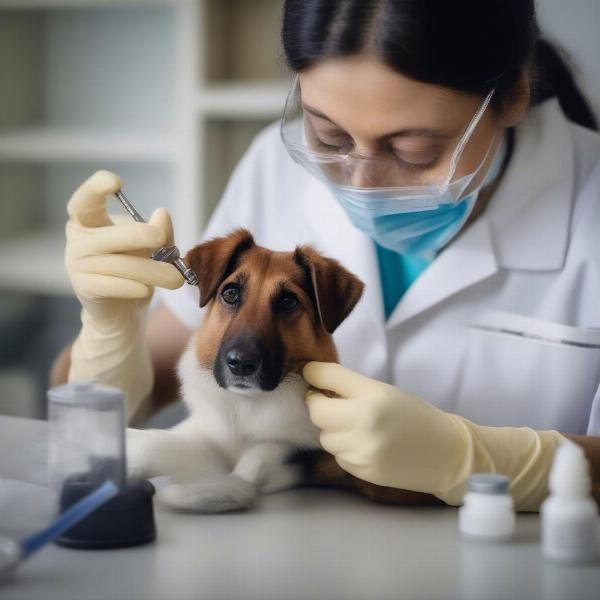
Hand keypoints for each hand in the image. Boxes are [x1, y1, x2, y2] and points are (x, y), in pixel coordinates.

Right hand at [65, 170, 182, 321]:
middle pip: (113, 235)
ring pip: (121, 264)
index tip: (115, 181)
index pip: (85, 201)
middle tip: (162, 239)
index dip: (95, 188)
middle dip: (141, 236)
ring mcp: (77, 266)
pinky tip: (144, 290)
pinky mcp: (85, 289)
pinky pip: (112, 284)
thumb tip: (162, 213)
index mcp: (89, 223)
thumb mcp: (152, 249)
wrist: (123, 312)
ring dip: (153, 271)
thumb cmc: (135, 272)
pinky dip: (132, 287)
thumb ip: (159, 232)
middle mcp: (78, 242)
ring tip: (175, 278)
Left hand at [303, 362, 467, 495]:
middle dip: (319, 405)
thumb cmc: (416, 416)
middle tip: (330, 403)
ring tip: (356, 427)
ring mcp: (362, 449)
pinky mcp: (363, 470)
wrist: (448, 453)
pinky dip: (346, 450)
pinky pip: (338, 456)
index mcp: (373, 394)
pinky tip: (367, 446)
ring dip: (333, 430)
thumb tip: (314, 384)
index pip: (327, 376)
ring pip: (325, 436)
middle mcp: (364, 421)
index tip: (309, 373)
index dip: (312, 373)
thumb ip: (351, 387)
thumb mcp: (385, 392)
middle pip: (316, 411)